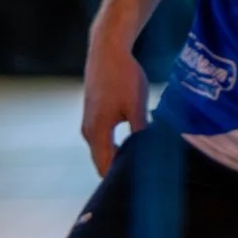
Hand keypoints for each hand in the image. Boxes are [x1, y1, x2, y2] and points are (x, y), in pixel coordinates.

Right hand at [80, 38, 149, 175]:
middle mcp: (89, 132)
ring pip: (102, 151)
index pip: (105, 168)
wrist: (107, 52)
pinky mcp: (93, 116)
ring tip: (138, 163)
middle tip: (142, 178)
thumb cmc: (122, 77)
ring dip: (118, 158)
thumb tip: (148, 154)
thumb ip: (140, 133)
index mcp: (98, 133)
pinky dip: (114, 146)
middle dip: (119, 171)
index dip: (119, 179)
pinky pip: (102, 140)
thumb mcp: (137, 106)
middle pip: (102, 162)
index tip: (137, 185)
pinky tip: (131, 144)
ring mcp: (89, 124)